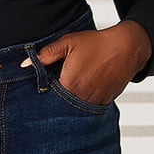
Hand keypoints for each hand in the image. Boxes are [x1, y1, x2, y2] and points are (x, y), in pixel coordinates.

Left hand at [22, 20, 152, 103]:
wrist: (127, 48)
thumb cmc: (98, 44)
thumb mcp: (69, 42)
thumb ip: (46, 54)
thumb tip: (25, 63)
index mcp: (69, 84)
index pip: (47, 98)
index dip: (42, 95)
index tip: (37, 93)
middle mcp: (81, 97)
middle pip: (59, 107)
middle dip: (53, 103)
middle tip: (50, 96)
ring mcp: (93, 103)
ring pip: (73, 110)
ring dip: (67, 104)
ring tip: (68, 93)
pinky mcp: (103, 104)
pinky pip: (86, 109)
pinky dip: (81, 104)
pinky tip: (80, 93)